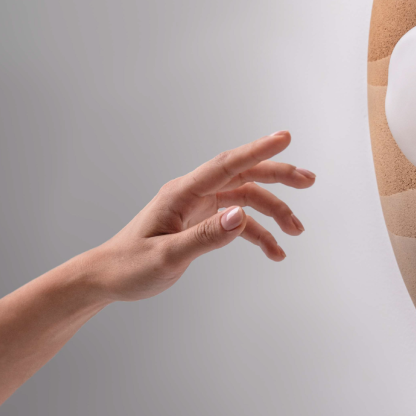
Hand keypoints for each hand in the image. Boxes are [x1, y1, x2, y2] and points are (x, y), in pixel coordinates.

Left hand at [87, 131, 314, 301]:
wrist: (106, 278)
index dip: (257, 150)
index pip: (226, 164)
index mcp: (182, 192)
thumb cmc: (128, 266)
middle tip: (309, 180)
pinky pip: (239, 222)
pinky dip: (259, 234)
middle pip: (244, 175)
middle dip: (279, 176)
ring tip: (296, 230)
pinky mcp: (204, 221)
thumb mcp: (166, 257)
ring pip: (247, 198)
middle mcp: (194, 193)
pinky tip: (274, 251)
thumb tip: (242, 215)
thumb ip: (206, 236)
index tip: (285, 138)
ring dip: (274, 211)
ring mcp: (201, 206)